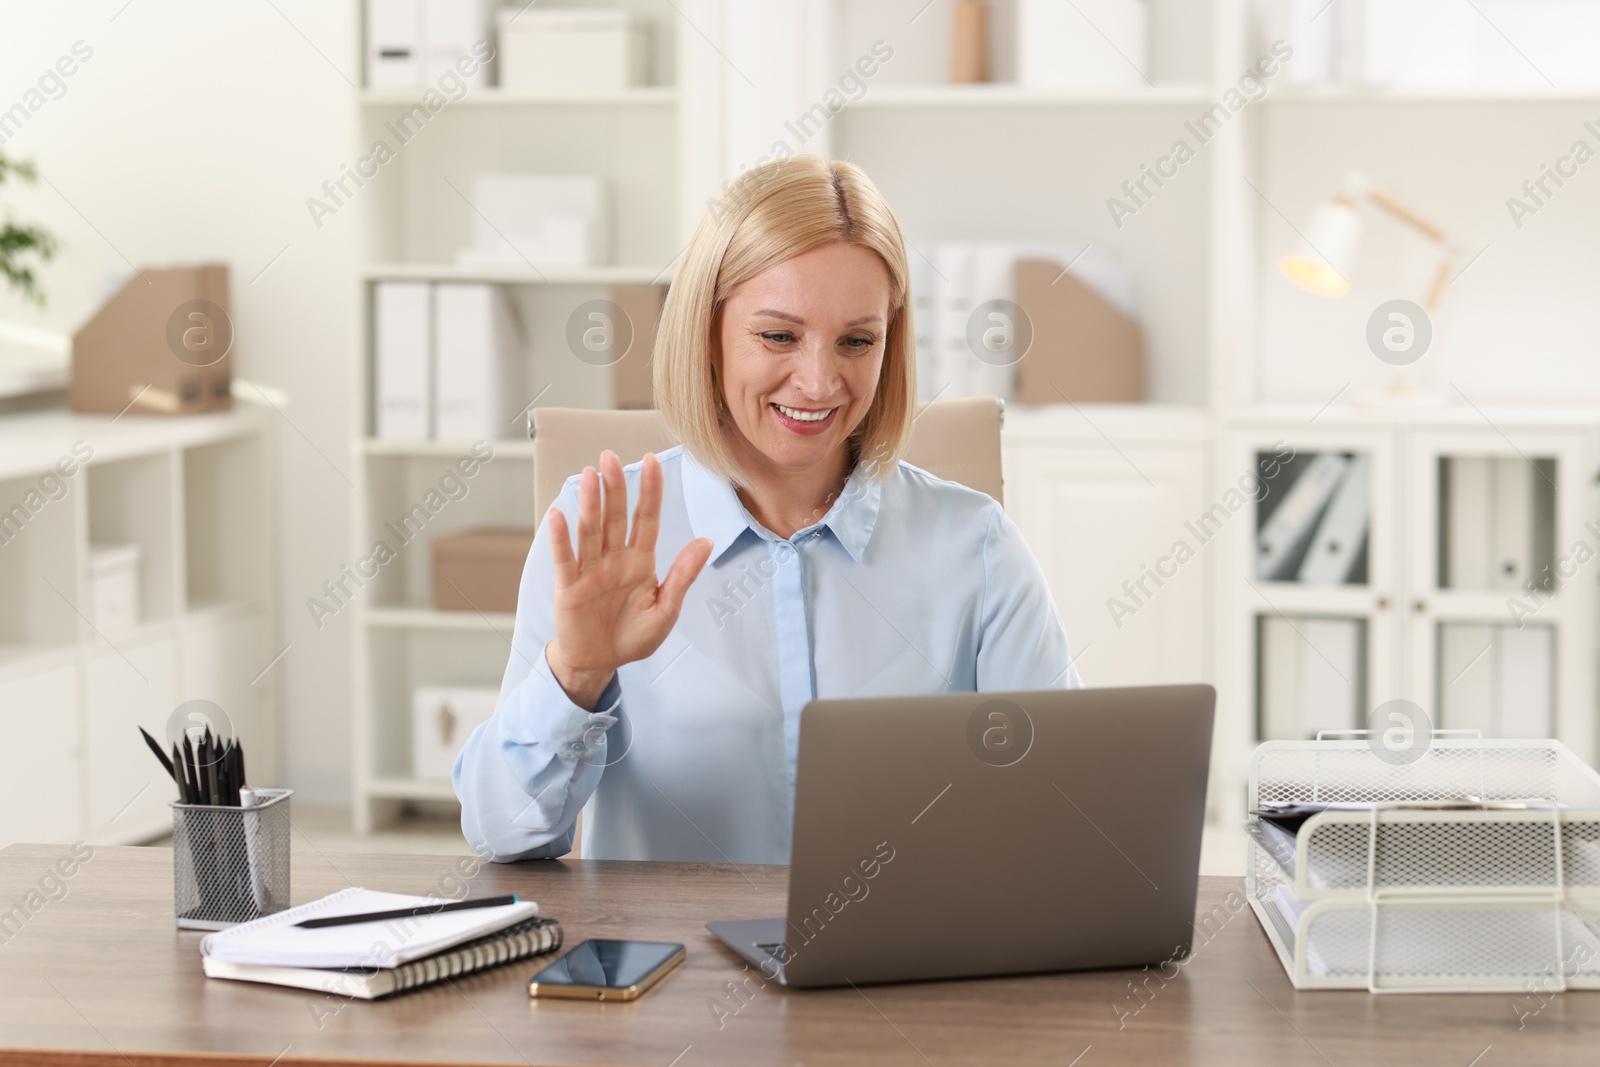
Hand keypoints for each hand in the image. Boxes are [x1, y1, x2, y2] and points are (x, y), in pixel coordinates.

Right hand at [545, 450, 712, 710]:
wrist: (601, 663)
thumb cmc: (633, 636)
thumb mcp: (666, 609)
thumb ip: (682, 575)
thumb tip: (706, 542)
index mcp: (640, 561)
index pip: (647, 519)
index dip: (650, 491)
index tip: (652, 461)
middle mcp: (614, 559)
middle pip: (616, 517)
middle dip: (615, 487)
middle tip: (610, 457)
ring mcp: (591, 571)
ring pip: (591, 531)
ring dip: (590, 503)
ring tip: (589, 475)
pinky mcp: (570, 588)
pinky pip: (565, 559)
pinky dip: (561, 538)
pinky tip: (559, 514)